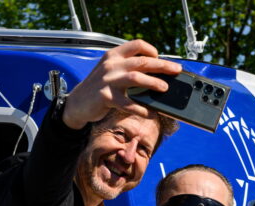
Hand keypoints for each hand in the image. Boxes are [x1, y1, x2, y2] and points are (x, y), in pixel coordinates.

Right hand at [62, 39, 181, 128]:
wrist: (77, 103)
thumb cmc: (99, 87)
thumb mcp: (111, 71)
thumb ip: (127, 67)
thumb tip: (155, 71)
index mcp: (114, 55)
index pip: (137, 44)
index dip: (151, 50)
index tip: (160, 58)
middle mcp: (111, 65)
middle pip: (142, 61)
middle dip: (162, 66)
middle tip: (176, 70)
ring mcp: (108, 80)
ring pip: (136, 78)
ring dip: (154, 83)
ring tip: (165, 88)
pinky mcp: (106, 97)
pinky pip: (128, 103)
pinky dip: (141, 108)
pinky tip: (149, 112)